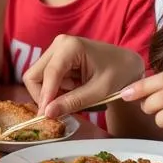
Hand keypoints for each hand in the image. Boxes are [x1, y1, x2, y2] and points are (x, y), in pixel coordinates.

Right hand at [24, 35, 143, 117]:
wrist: (128, 64)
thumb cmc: (119, 74)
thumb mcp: (98, 92)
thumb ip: (72, 102)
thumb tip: (47, 113)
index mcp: (70, 46)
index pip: (49, 74)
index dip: (45, 97)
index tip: (45, 117)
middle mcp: (58, 44)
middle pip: (34, 75)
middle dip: (43, 96)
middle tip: (58, 111)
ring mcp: (56, 50)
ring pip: (38, 78)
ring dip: (51, 93)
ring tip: (75, 98)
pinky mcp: (57, 58)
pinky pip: (46, 79)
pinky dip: (56, 90)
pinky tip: (74, 91)